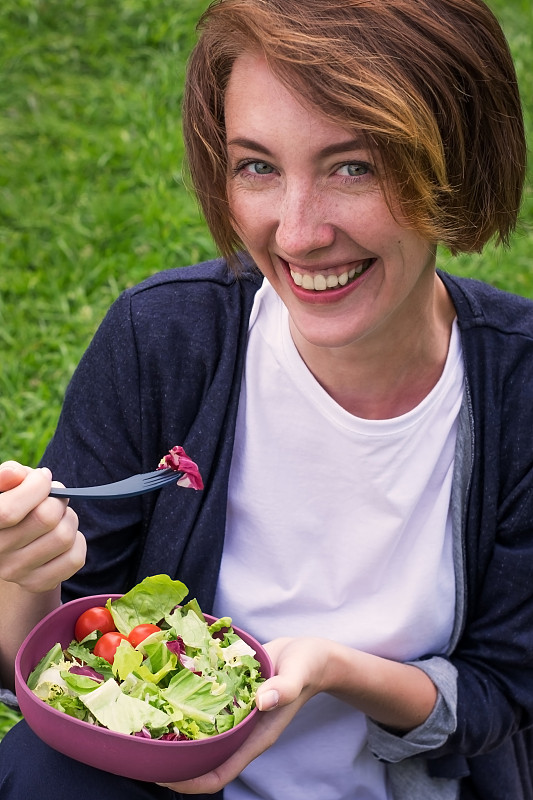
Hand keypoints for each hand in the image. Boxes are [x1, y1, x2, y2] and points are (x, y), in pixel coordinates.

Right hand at [0, 461, 85, 592]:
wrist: (13, 543)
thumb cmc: (12, 503)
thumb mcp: (6, 487)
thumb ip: (8, 475)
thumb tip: (17, 474)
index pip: (9, 511)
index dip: (36, 487)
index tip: (43, 479)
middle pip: (46, 518)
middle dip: (58, 499)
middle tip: (54, 498)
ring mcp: (16, 572)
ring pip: (65, 537)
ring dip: (69, 519)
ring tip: (59, 517)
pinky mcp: (38, 583)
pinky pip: (75, 558)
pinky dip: (78, 541)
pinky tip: (63, 536)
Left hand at [157, 637, 328, 794]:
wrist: (310, 654)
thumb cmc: (307, 667)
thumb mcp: (298, 674)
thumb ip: (283, 688)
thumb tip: (263, 700)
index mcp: (256, 737)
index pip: (219, 774)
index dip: (191, 782)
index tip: (164, 778)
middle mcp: (242, 732)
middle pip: (203, 760)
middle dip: (174, 760)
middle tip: (144, 747)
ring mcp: (236, 716)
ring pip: (201, 735)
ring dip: (177, 733)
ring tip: (149, 722)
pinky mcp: (232, 697)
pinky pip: (205, 710)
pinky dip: (187, 706)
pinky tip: (168, 690)